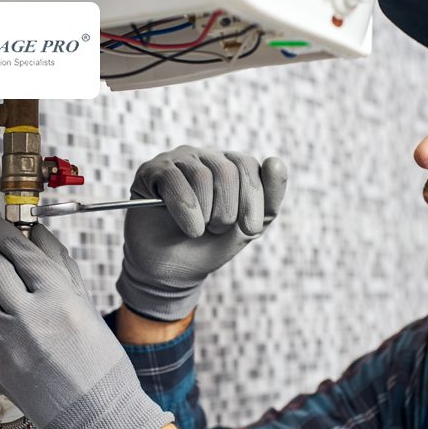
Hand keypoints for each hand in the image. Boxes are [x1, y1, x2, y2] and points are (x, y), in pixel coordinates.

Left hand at [0, 217, 172, 428]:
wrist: (97, 413)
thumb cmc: (101, 360)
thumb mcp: (86, 306)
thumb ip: (59, 265)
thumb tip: (36, 232)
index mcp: (58, 299)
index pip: (20, 251)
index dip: (4, 231)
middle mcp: (28, 317)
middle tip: (4, 257)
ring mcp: (6, 343)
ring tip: (18, 304)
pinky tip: (10, 329)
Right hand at [116, 145, 287, 320]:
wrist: (170, 270)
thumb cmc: (208, 246)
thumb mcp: (246, 229)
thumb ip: (268, 201)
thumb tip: (275, 161)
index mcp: (230, 167)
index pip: (248, 165)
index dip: (253, 199)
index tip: (250, 229)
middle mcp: (204, 158)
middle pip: (226, 170)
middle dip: (228, 211)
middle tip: (217, 229)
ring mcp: (176, 161)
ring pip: (201, 177)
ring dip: (205, 215)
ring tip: (198, 230)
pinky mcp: (151, 171)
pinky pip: (174, 181)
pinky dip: (185, 211)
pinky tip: (187, 227)